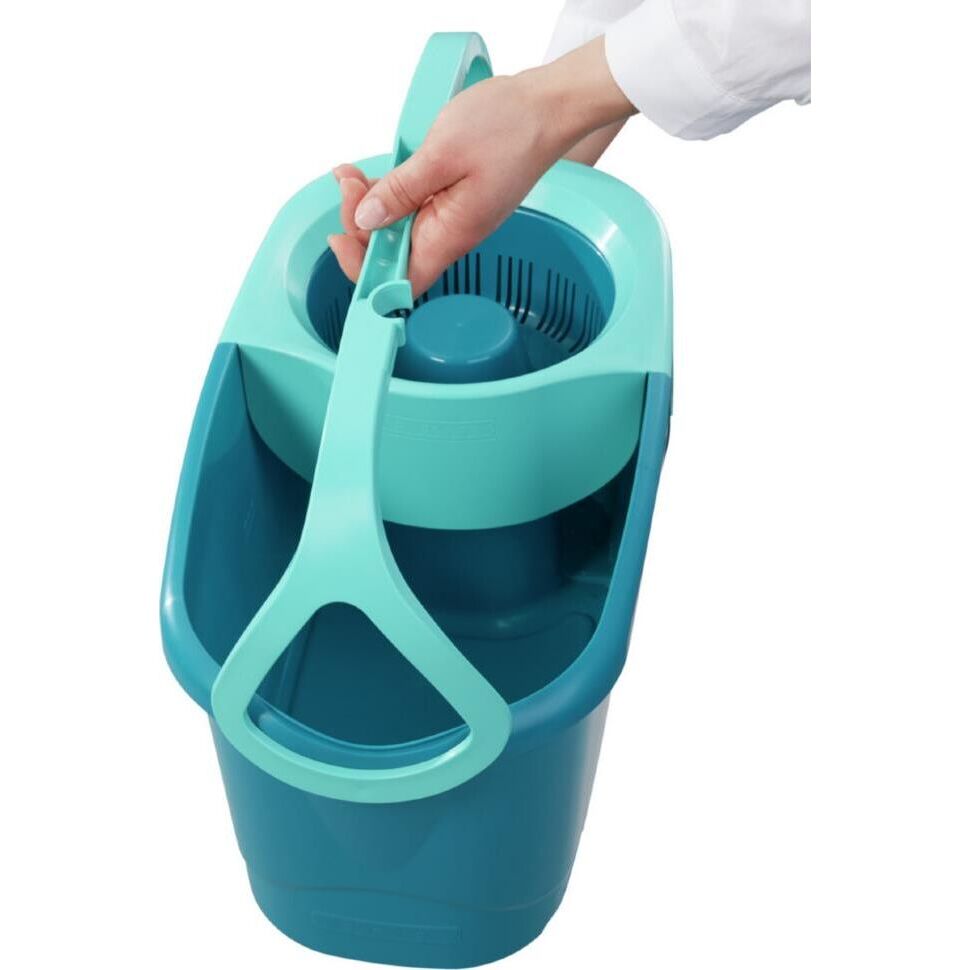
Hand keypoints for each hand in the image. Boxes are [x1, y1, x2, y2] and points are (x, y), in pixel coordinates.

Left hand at [329, 37, 634, 295]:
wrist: (547, 108)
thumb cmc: (507, 128)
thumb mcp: (442, 155)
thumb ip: (401, 191)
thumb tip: (366, 221)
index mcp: (450, 235)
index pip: (400, 282)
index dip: (365, 272)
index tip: (342, 238)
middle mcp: (451, 235)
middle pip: (392, 254)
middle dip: (359, 224)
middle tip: (348, 183)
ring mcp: (452, 218)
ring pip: (398, 228)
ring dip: (369, 205)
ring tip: (351, 173)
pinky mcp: (453, 199)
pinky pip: (412, 207)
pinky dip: (387, 193)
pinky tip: (373, 172)